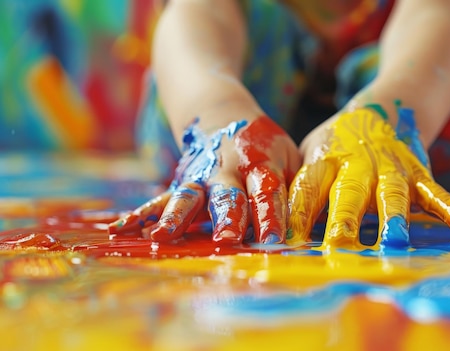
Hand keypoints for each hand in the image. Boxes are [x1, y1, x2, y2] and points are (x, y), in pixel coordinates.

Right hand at [109, 116, 300, 243]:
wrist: (221, 113)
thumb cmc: (263, 145)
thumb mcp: (287, 156)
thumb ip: (292, 187)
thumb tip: (306, 228)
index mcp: (259, 161)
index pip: (267, 190)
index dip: (270, 214)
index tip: (273, 239)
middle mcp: (227, 168)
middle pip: (228, 194)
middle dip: (228, 216)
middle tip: (229, 239)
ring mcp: (199, 175)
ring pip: (188, 196)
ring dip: (176, 217)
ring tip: (163, 237)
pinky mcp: (180, 182)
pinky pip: (160, 198)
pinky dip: (142, 214)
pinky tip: (121, 229)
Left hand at [287, 108, 449, 249]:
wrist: (384, 108)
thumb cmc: (338, 143)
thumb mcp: (312, 154)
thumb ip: (300, 186)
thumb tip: (275, 230)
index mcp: (326, 161)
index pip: (308, 188)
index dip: (297, 213)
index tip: (286, 241)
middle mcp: (358, 165)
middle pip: (349, 194)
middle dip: (342, 221)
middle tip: (336, 248)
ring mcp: (391, 168)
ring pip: (392, 195)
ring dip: (394, 219)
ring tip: (395, 244)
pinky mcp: (419, 173)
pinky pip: (437, 192)